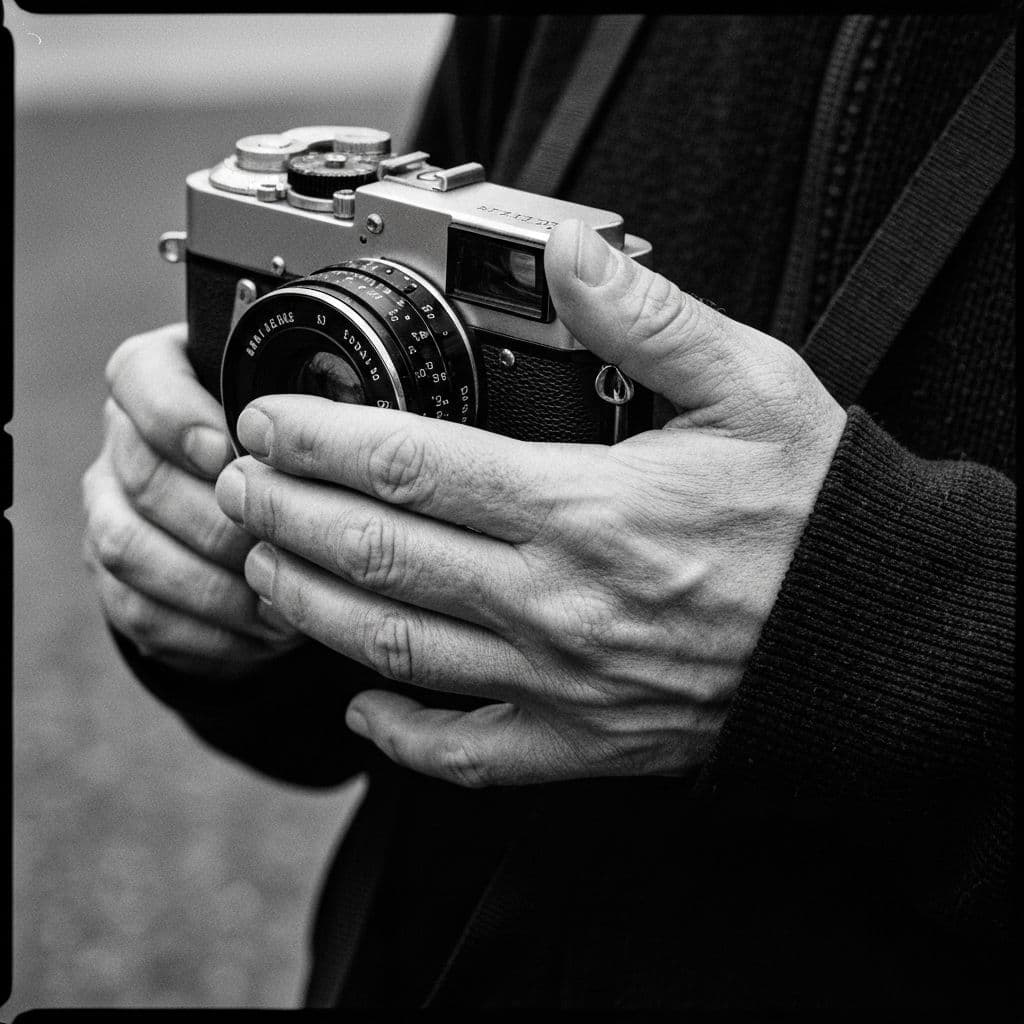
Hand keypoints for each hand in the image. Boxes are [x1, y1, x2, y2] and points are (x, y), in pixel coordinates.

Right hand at [82, 323, 302, 677]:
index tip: (228, 450)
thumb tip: (350, 432)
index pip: (138, 378)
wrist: (260, 515)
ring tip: (283, 603)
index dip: (175, 416)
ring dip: (211, 583)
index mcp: (159, 381)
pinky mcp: (118, 583)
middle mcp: (124, 444)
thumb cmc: (293, 451)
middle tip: (281, 544)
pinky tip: (266, 635)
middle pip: (141, 476)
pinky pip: (142, 613)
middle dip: (215, 519)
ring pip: (128, 548)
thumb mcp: (305, 415)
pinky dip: (208, 631)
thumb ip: (311, 411)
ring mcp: (112, 514)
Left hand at [215, 220, 845, 783]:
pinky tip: (362, 704)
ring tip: (264, 569)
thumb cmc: (811, 514)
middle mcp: (557, 601)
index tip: (269, 423)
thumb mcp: (751, 386)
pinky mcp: (581, 742)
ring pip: (399, 649)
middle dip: (286, 518)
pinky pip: (467, 754)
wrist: (864, 635)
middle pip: (380, 555)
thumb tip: (568, 254)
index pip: (415, 466)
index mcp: (586, 508)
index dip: (322, 442)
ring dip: (314, 606)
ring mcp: (561, 682)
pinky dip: (400, 734)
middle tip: (236, 488)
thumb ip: (647, 320)